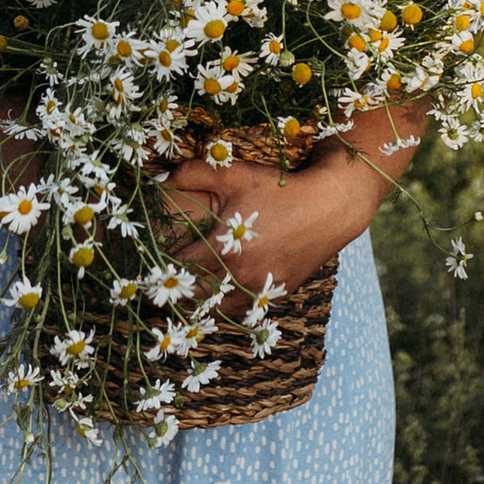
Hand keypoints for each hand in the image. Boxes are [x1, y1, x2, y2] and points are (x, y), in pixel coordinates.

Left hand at [161, 101, 425, 292]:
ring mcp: (259, 290)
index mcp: (223, 249)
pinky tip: (220, 294)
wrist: (331, 207)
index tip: (152, 259)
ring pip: (217, 310)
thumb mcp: (236, 174)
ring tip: (189, 288)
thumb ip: (195, 173)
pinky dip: (228, 305)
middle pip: (193, 296)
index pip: (177, 268)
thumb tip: (164, 178)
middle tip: (162, 279)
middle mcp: (239, 277)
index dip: (161, 264)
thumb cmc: (281, 189)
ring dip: (202, 301)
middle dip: (177, 287)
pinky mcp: (275, 295)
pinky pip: (243, 310)